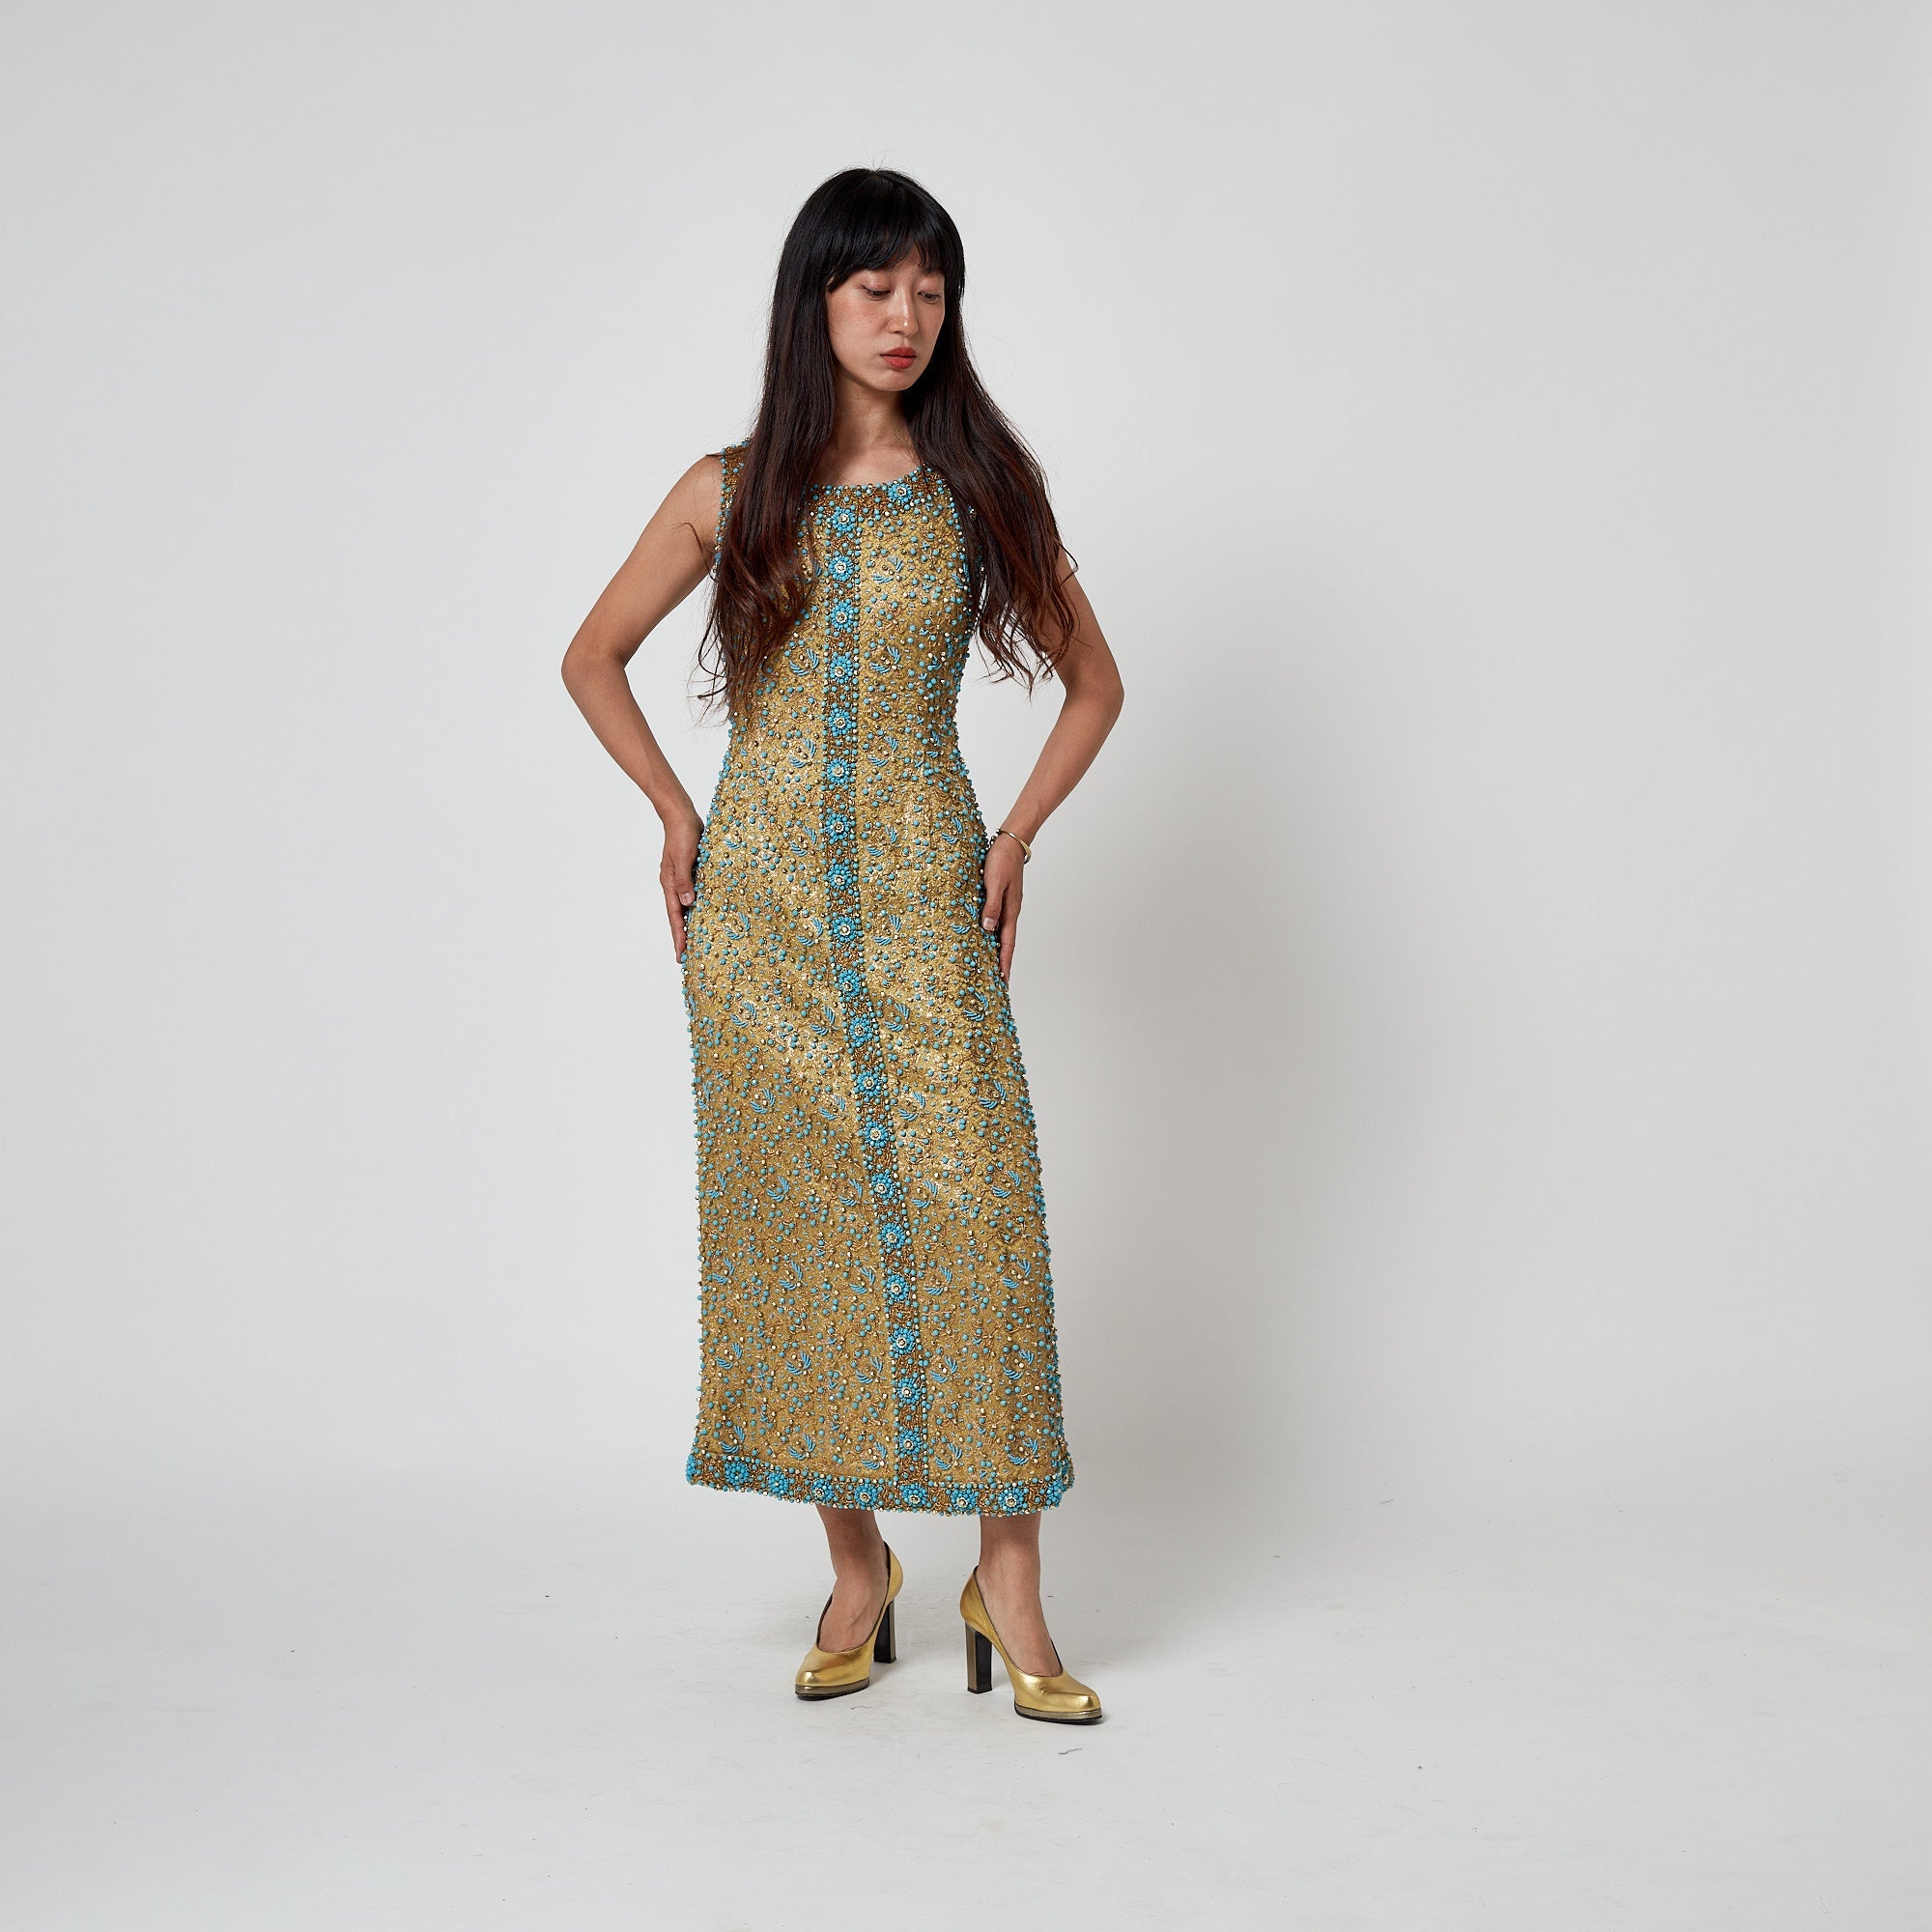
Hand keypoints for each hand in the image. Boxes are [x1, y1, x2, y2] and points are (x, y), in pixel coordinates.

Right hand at [661, 813, 701, 961]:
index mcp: (670, 884)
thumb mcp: (684, 857)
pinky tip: (705, 916)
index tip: (680, 955)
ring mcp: (682, 881)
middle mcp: (674, 886)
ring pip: (686, 908)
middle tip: (685, 959)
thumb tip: (687, 903)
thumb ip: (685, 880)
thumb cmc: (683, 834)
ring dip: (690, 925)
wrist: (682, 816)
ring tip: (695, 944)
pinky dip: (698, 909)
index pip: (674, 916)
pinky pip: (695, 896)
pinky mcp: (692, 875)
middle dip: (681, 937)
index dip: (678, 936)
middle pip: (678, 917)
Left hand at [981, 833, 1024, 981]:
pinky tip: (985, 939)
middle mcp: (1010, 912)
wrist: (1010, 842)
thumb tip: (987, 928)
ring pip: (1000, 934)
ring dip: (997, 952)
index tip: (1004, 982)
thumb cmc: (1001, 860)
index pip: (1008, 945)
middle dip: (1002, 964)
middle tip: (998, 984)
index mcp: (1010, 911)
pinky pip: (995, 922)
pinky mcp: (1001, 899)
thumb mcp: (994, 883)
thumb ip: (991, 905)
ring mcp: (1006, 906)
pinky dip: (992, 935)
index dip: (1005, 964)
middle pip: (1006, 944)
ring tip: (991, 968)